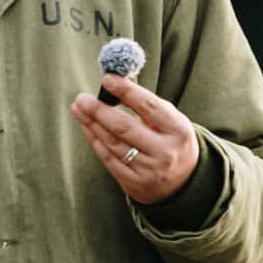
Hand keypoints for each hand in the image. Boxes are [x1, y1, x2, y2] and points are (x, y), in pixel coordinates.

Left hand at [69, 76, 199, 205]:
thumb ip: (147, 105)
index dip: (127, 91)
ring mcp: (149, 170)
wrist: (183, 181)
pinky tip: (87, 127)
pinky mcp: (134, 183)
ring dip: (92, 124)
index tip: (107, 79)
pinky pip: (109, 159)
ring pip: (113, 144)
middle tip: (82, 98)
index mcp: (178, 131)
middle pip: (125, 128)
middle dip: (100, 111)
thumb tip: (113, 85)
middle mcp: (165, 152)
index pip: (149, 106)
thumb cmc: (171, 140)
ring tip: (78, 108)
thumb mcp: (170, 121)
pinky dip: (95, 141)